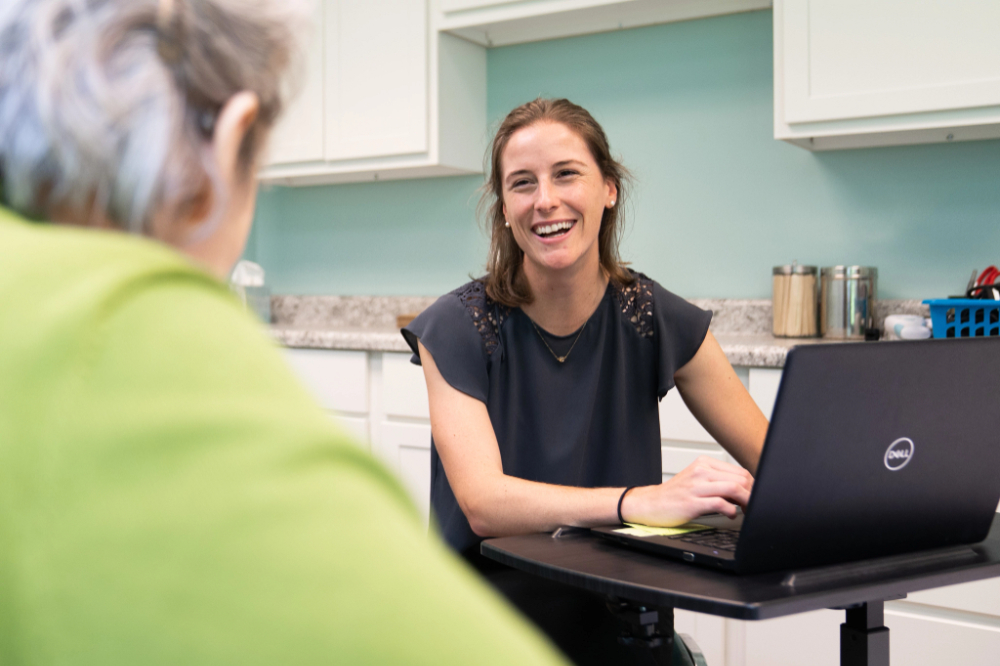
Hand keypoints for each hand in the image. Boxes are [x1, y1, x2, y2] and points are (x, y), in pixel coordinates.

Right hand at [620, 456, 752, 525]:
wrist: (650, 504)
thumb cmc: (675, 495)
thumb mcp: (696, 480)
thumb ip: (718, 481)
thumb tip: (745, 490)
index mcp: (703, 463)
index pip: (739, 471)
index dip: (752, 486)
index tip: (754, 497)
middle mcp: (701, 471)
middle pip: (740, 479)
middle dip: (752, 494)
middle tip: (752, 506)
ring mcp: (696, 486)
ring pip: (733, 488)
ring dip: (746, 502)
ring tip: (745, 511)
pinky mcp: (692, 502)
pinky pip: (720, 504)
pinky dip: (731, 510)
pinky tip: (730, 514)